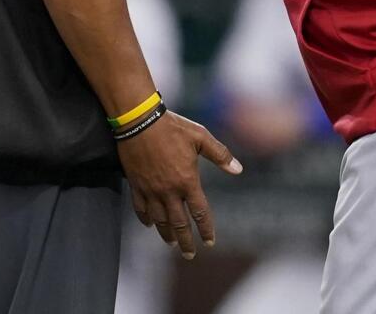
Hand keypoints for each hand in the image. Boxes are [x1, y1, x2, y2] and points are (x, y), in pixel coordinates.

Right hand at [116, 111, 241, 258]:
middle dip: (185, 242)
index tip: (209, 242)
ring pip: (159, 220)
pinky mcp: (136, 185)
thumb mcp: (201, 137)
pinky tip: (150, 224)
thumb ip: (220, 155)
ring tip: (171, 242)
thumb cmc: (173, 127)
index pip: (200, 213)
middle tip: (189, 255)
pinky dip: (146, 219)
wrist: (140, 121)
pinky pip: (141, 209)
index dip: (206, 229)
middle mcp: (169, 191)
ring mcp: (151, 190)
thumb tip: (238, 169)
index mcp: (187, 181)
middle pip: (179, 223)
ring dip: (166, 234)